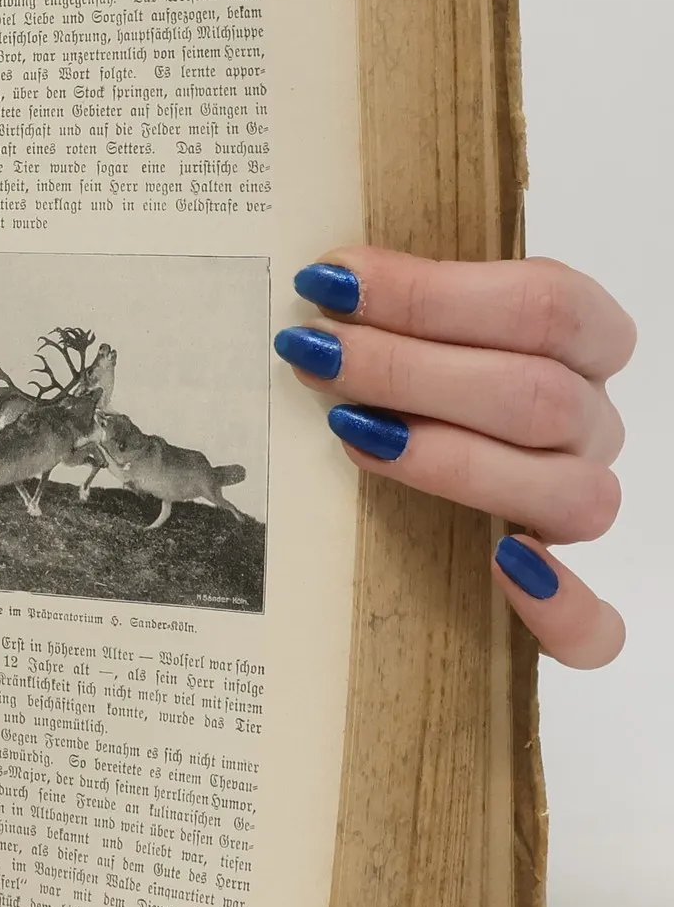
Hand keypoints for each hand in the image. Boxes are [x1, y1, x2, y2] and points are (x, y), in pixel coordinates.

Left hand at [275, 247, 632, 668]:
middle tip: (312, 352)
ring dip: (450, 459)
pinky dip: (559, 605)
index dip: (432, 291)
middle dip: (409, 369)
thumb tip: (324, 280)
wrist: (399, 506)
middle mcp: (591, 424)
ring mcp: (581, 506)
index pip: (546, 305)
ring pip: (566, 491)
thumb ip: (391, 306)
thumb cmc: (406, 387)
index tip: (329, 281)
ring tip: (351, 433)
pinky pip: (594, 626)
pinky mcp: (567, 601)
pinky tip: (502, 567)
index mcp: (579, 343)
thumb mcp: (406, 332)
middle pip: (539, 394)